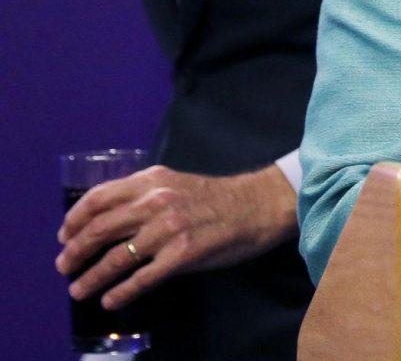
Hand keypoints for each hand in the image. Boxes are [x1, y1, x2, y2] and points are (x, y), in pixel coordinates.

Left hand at [55, 164, 297, 309]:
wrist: (257, 205)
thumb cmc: (215, 196)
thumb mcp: (175, 183)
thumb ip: (144, 196)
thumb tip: (109, 221)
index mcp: (152, 180)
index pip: (100, 198)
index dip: (75, 219)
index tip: (64, 236)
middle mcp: (156, 201)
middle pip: (101, 228)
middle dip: (75, 251)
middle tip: (64, 267)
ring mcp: (169, 229)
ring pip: (117, 257)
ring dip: (92, 277)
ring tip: (79, 289)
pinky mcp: (183, 254)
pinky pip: (142, 278)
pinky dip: (121, 292)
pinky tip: (110, 300)